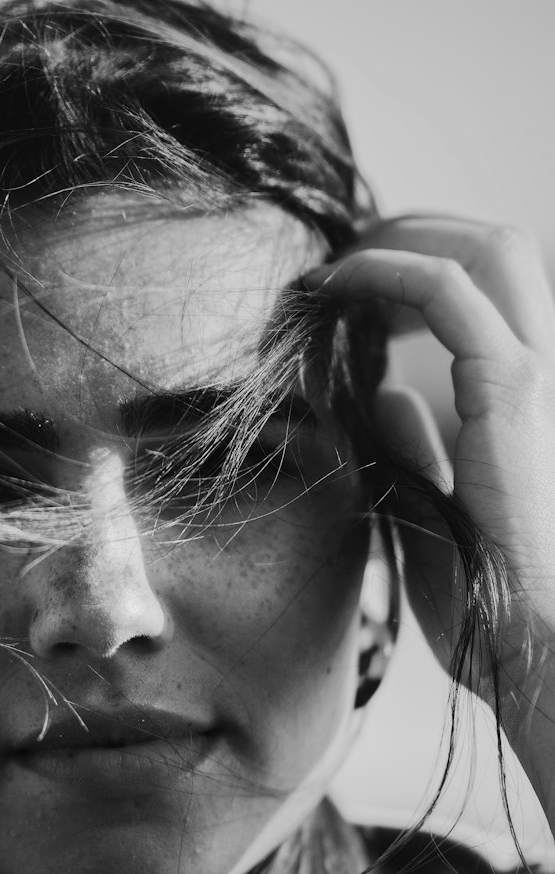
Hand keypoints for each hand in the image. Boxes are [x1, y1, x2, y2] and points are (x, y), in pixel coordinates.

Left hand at [305, 216, 554, 820]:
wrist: (531, 645)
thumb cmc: (488, 600)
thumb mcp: (428, 510)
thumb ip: (411, 446)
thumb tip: (384, 390)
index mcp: (523, 398)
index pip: (485, 291)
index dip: (415, 266)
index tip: (343, 287)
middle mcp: (541, 372)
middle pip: (498, 247)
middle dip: (418, 228)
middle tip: (341, 257)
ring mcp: (537, 377)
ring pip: (491, 248)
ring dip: (408, 235)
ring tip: (339, 264)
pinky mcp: (517, 393)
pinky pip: (453, 294)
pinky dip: (393, 270)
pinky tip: (343, 285)